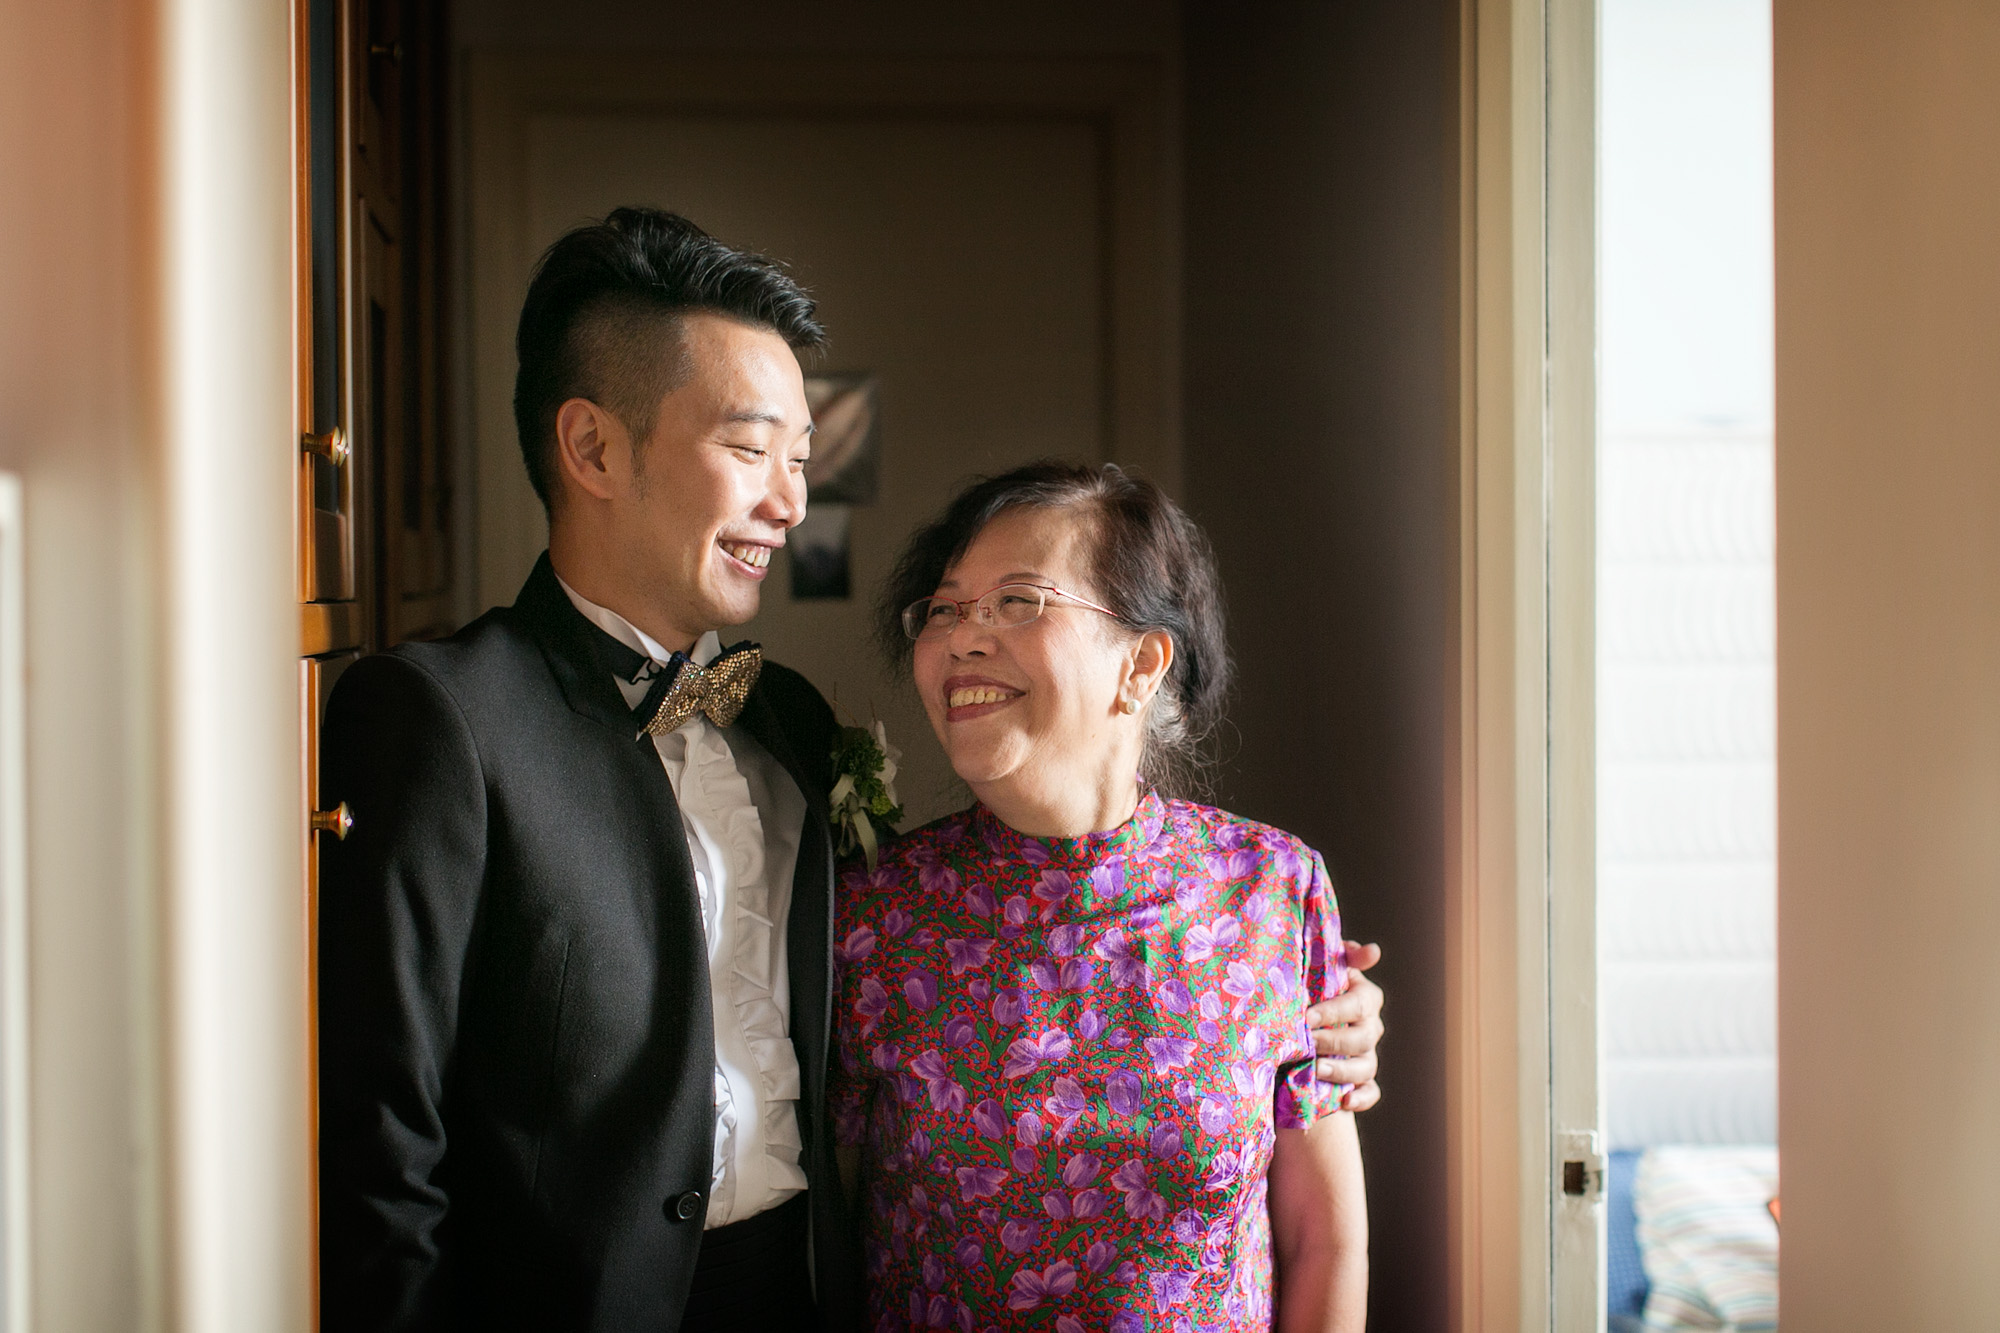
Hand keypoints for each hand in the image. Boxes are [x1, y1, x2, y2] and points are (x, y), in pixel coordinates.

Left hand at [1306, 941, 1383, 1111]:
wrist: (1300, 1025)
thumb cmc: (1312, 990)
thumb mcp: (1322, 969)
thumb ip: (1341, 956)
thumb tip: (1372, 951)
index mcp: (1364, 998)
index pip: (1359, 1003)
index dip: (1335, 1011)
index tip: (1307, 1017)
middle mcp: (1370, 1027)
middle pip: (1362, 1037)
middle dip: (1333, 1041)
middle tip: (1307, 1043)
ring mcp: (1367, 1055)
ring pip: (1365, 1067)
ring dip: (1343, 1071)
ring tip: (1317, 1071)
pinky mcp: (1362, 1081)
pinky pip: (1370, 1093)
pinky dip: (1360, 1098)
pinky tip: (1344, 1101)